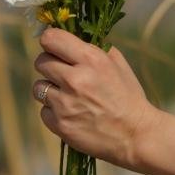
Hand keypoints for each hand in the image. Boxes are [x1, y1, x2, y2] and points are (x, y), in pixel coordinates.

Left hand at [32, 27, 150, 166]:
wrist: (136, 136)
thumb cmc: (129, 98)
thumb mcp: (119, 65)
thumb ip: (95, 49)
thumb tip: (72, 40)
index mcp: (91, 59)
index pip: (51, 38)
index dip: (51, 43)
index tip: (55, 49)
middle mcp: (75, 79)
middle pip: (40, 62)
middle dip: (50, 67)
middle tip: (63, 76)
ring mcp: (65, 103)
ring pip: (39, 87)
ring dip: (49, 91)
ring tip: (67, 98)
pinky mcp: (60, 124)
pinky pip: (43, 111)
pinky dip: (54, 113)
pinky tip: (71, 115)